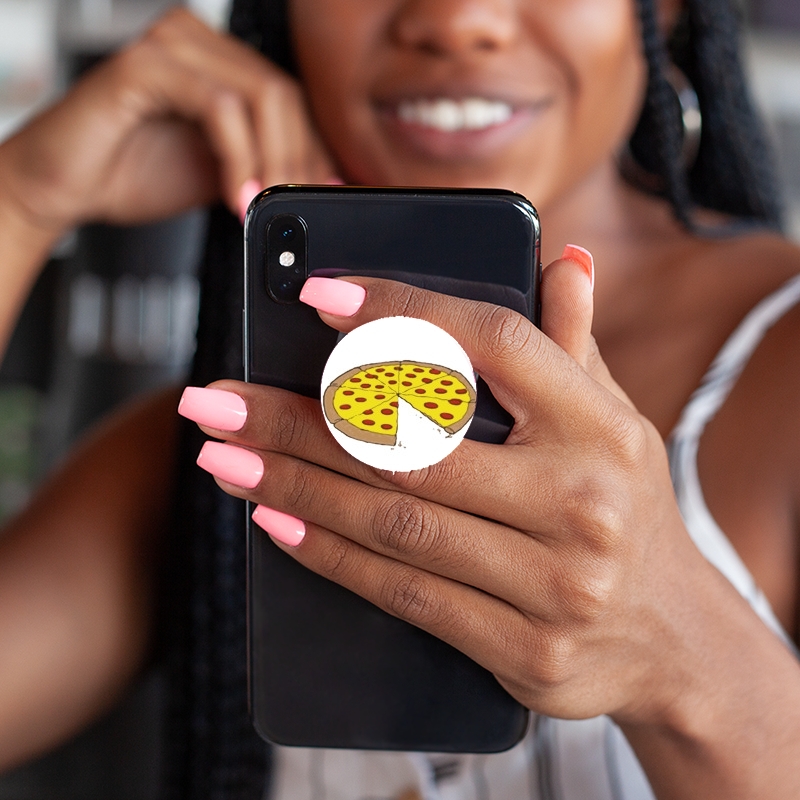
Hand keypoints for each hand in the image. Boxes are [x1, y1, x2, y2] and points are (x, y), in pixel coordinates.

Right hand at [0, 8, 335, 234]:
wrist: (64, 186)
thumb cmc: (131, 173)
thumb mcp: (220, 174)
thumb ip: (263, 167)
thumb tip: (315, 183)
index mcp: (218, 62)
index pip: (289, 99)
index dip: (313, 150)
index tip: (321, 195)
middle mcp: (197, 42)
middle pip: (283, 95)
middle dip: (298, 161)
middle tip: (293, 207)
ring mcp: (170, 46)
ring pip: (260, 96)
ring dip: (272, 161)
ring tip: (263, 206)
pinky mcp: (145, 65)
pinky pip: (219, 106)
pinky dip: (238, 157)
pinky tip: (236, 195)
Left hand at [184, 254, 714, 729]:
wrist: (672, 637)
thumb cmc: (624, 506)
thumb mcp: (614, 419)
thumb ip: (572, 343)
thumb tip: (560, 260)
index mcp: (602, 426)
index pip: (492, 343)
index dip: (401, 313)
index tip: (317, 295)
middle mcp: (582, 500)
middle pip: (413, 445)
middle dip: (297, 418)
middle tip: (215, 397)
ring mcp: (556, 583)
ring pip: (395, 523)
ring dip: (293, 484)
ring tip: (222, 455)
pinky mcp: (526, 650)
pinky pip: (406, 595)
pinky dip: (331, 555)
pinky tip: (275, 520)